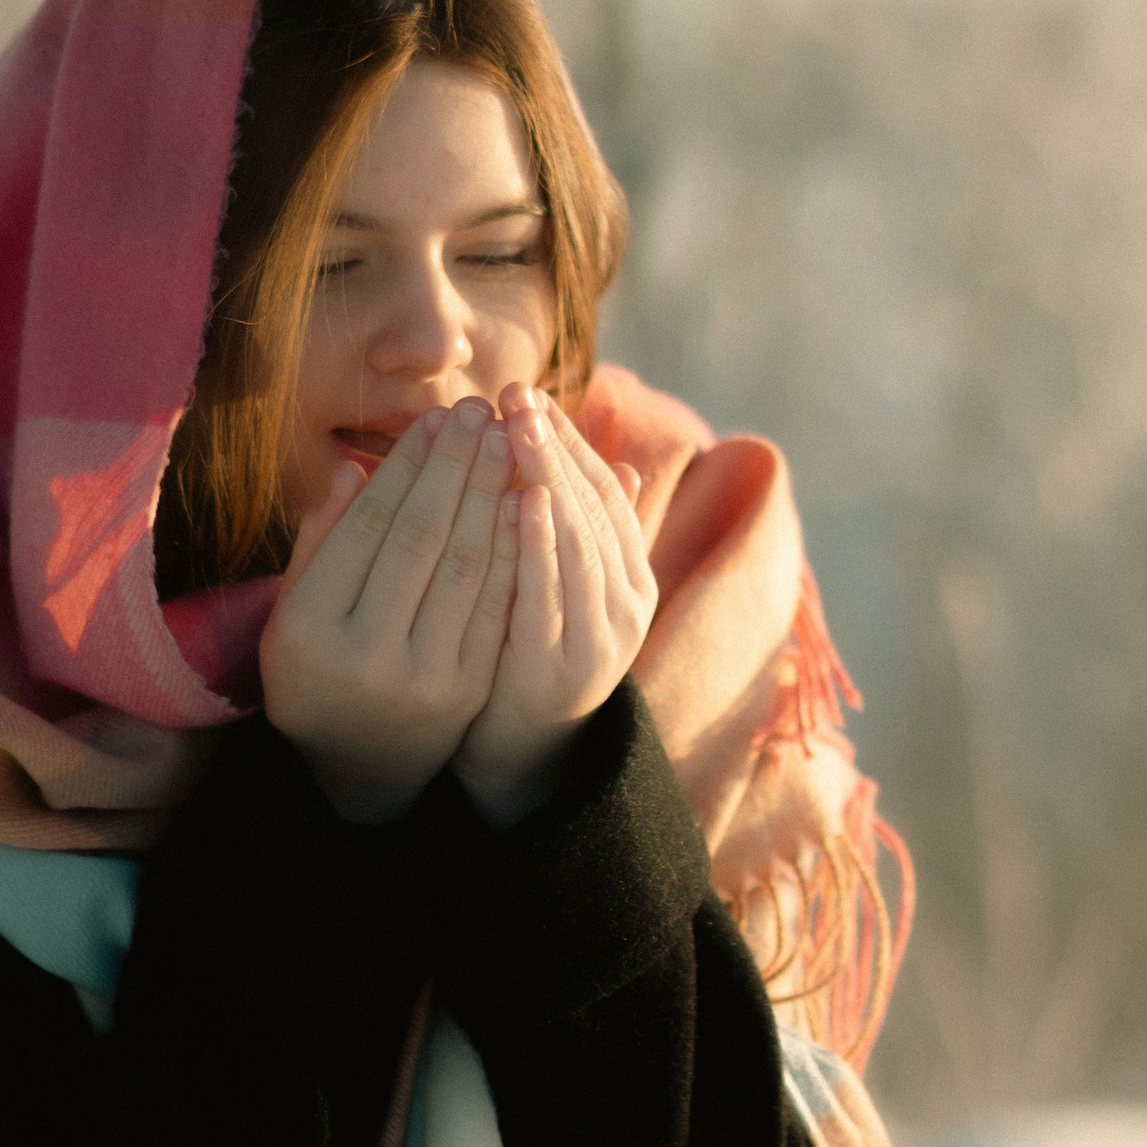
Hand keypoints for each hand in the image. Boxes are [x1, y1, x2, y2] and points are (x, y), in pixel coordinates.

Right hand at [258, 397, 520, 820]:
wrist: (361, 760)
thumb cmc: (319, 664)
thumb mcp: (294, 608)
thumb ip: (319, 541)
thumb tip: (350, 465)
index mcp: (306, 630)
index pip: (366, 528)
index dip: (404, 468)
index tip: (433, 419)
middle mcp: (363, 656)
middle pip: (420, 539)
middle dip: (454, 467)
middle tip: (479, 411)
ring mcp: (422, 678)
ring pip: (465, 567)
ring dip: (491, 494)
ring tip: (507, 439)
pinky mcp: (468, 690)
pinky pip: (496, 604)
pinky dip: (513, 547)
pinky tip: (525, 499)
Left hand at [452, 389, 656, 820]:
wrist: (524, 753)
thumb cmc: (532, 650)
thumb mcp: (560, 583)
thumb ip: (580, 526)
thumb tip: (626, 459)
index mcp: (630, 574)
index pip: (606, 490)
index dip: (570, 439)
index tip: (531, 393)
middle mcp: (628, 600)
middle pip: (594, 506)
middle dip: (554, 445)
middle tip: (517, 395)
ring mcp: (604, 634)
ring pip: (581, 542)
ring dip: (550, 480)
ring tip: (521, 431)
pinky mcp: (569, 666)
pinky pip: (555, 595)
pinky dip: (542, 546)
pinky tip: (522, 502)